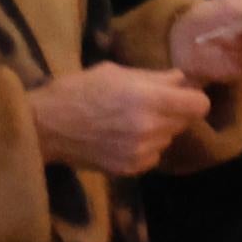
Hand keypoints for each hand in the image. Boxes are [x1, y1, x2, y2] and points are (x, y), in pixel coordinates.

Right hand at [28, 62, 213, 176]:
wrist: (42, 127)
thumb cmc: (76, 91)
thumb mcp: (115, 73)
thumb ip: (154, 77)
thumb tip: (184, 79)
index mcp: (149, 100)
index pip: (199, 105)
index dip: (193, 98)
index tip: (182, 95)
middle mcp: (151, 128)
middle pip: (185, 122)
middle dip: (174, 112)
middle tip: (151, 105)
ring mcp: (141, 152)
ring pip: (169, 139)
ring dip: (159, 130)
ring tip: (130, 121)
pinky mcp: (130, 169)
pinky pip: (153, 156)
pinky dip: (145, 148)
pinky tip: (121, 138)